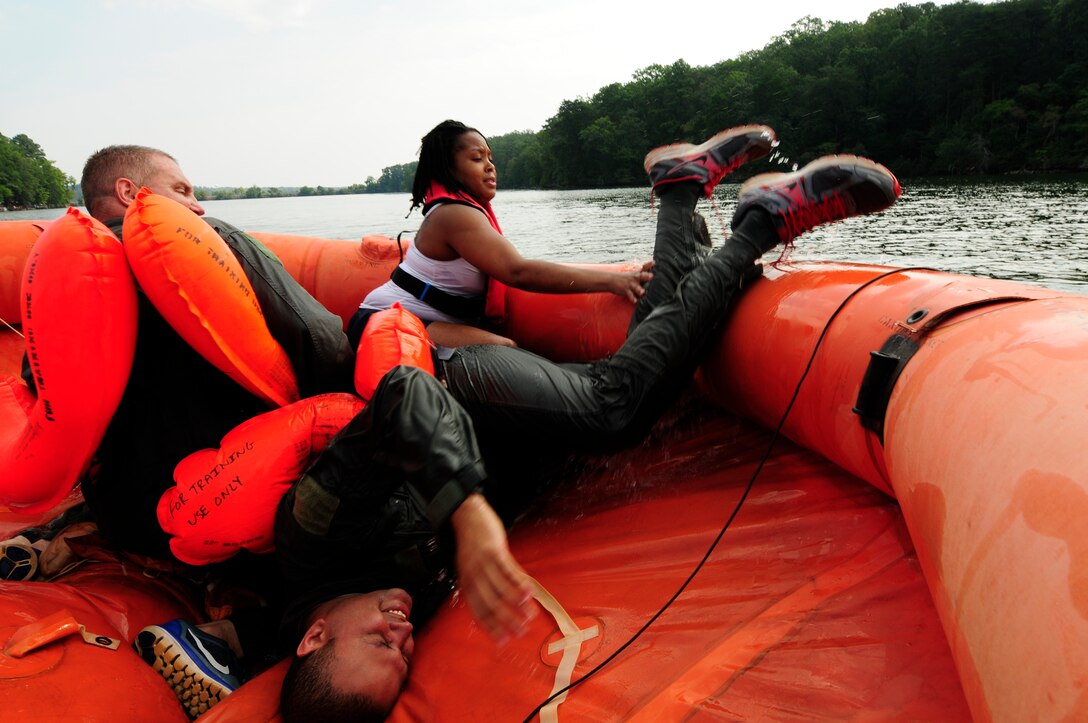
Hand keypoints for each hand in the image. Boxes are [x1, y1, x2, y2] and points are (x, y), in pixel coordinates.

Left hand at [451, 493, 535, 641]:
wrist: (467, 515)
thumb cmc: (471, 544)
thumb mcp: (470, 567)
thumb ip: (481, 585)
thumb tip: (497, 606)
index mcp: (467, 583)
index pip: (479, 610)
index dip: (491, 627)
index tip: (503, 641)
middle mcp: (473, 575)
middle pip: (491, 604)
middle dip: (507, 621)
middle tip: (521, 632)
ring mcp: (484, 563)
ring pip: (501, 589)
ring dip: (517, 605)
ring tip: (530, 615)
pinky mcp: (495, 550)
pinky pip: (508, 570)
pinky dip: (519, 584)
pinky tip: (529, 593)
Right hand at [612, 261, 653, 302]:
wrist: (610, 280)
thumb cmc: (623, 278)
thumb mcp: (632, 274)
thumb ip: (642, 275)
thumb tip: (652, 274)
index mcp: (637, 273)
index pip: (644, 267)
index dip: (649, 264)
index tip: (654, 262)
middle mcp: (634, 278)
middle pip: (641, 276)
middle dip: (646, 276)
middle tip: (651, 276)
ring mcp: (630, 284)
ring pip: (636, 287)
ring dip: (639, 289)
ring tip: (642, 292)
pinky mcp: (626, 290)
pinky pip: (630, 295)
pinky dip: (632, 298)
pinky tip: (635, 301)